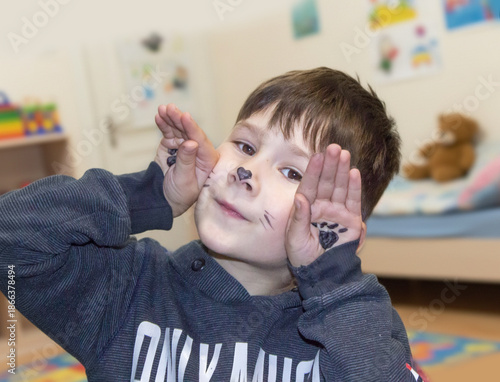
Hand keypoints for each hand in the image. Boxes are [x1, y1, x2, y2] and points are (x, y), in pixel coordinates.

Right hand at [154, 104, 218, 216]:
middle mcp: (199, 151)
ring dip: (171, 118)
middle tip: (171, 109)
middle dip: (180, 119)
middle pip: (190, 131)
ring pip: (179, 129)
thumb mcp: (184, 181)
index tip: (185, 116)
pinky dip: (164, 124)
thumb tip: (191, 143)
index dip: (192, 128)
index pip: (201, 141)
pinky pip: (169, 132)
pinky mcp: (173, 145)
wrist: (163, 199)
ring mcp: (185, 146)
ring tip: (163, 109)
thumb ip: (187, 161)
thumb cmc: (179, 195)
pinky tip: (159, 115)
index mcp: (208, 161)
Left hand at [285, 144, 363, 266]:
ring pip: (340, 187)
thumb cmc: (303, 257)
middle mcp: (321, 207)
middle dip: (330, 165)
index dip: (313, 171)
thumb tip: (300, 197)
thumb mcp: (294, 238)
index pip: (309, 186)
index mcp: (305, 209)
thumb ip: (298, 218)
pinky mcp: (351, 221)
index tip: (317, 156)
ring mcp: (337, 212)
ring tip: (344, 154)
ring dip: (342, 170)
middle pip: (326, 182)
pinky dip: (354, 187)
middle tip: (333, 147)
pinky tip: (354, 173)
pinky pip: (353, 201)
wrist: (321, 274)